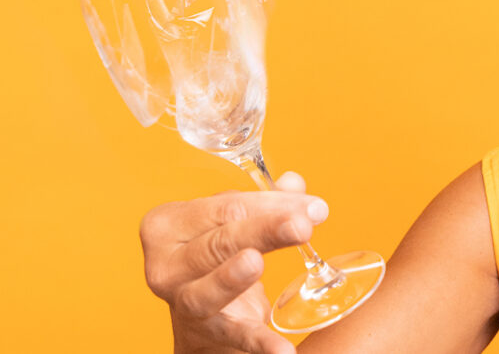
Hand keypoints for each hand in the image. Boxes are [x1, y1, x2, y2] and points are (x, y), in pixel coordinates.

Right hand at [140, 172, 327, 353]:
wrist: (202, 316)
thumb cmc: (217, 256)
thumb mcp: (235, 223)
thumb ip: (266, 202)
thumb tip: (294, 183)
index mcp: (168, 225)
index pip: (225, 208)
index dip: (270, 204)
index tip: (313, 206)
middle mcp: (165, 265)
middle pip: (218, 242)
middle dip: (263, 230)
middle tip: (302, 224)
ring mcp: (181, 303)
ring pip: (206, 290)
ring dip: (231, 278)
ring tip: (256, 264)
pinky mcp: (207, 335)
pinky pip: (234, 336)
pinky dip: (259, 343)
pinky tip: (284, 350)